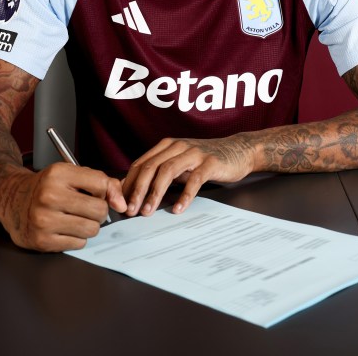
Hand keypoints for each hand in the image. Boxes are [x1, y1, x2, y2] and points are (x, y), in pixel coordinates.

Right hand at [0, 162, 126, 251]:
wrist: (13, 201)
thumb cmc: (48, 187)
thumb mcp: (71, 174)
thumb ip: (102, 182)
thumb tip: (122, 204)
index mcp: (59, 174)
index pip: (101, 184)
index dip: (105, 191)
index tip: (99, 194)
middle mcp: (49, 195)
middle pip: (99, 210)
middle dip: (99, 212)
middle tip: (88, 209)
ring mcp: (44, 220)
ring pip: (91, 229)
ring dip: (89, 227)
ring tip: (76, 219)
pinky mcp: (42, 241)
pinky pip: (78, 244)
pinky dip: (77, 239)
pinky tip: (65, 229)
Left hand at [122, 135, 257, 217]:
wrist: (236, 151)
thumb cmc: (203, 161)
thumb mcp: (179, 165)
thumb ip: (160, 174)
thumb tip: (133, 193)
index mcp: (166, 146)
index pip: (140, 164)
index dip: (128, 184)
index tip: (121, 204)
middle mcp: (177, 146)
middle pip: (150, 167)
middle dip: (137, 190)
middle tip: (130, 211)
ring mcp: (194, 153)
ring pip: (168, 171)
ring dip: (155, 193)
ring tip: (148, 212)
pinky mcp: (210, 162)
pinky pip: (195, 179)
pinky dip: (184, 195)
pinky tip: (178, 209)